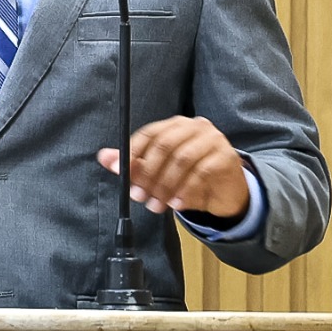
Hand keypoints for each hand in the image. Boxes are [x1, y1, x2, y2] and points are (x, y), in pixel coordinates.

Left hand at [96, 115, 248, 218]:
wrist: (226, 193)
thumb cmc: (191, 178)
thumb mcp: (160, 172)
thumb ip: (134, 164)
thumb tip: (104, 158)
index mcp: (176, 125)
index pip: (150, 133)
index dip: (133, 152)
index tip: (121, 173)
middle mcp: (195, 127)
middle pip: (165, 145)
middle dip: (148, 173)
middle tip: (139, 195)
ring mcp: (213, 140)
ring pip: (182, 159)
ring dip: (165, 185)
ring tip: (157, 205)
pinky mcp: (226, 157)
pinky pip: (202, 172)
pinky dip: (185, 190)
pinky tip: (177, 204)